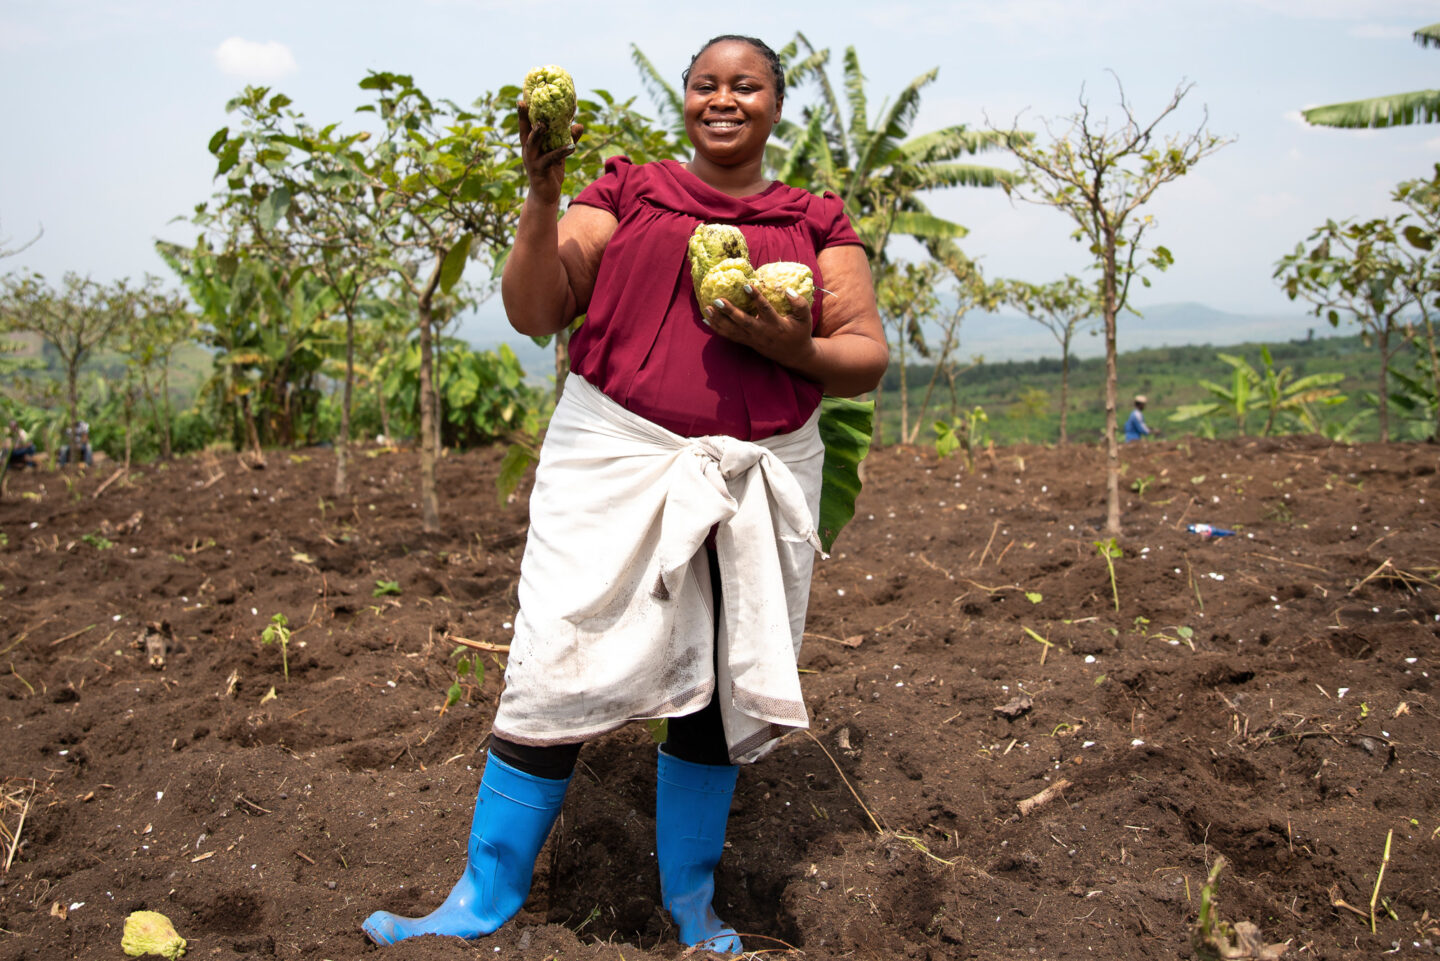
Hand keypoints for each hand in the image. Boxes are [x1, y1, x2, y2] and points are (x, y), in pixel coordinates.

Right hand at [517, 101, 581, 206]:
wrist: (546, 196)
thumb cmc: (551, 171)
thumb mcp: (559, 153)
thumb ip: (568, 138)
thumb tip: (579, 124)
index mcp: (531, 144)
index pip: (526, 125)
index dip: (523, 112)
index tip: (522, 97)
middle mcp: (528, 150)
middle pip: (524, 131)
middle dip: (523, 117)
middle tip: (524, 103)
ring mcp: (532, 160)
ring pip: (532, 143)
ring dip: (537, 133)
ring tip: (544, 124)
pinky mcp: (540, 170)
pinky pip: (551, 159)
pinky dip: (561, 152)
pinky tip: (571, 147)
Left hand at [702, 285, 817, 371]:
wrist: (794, 355)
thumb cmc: (800, 333)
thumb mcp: (805, 319)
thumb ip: (800, 304)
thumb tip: (788, 290)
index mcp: (776, 325)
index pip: (765, 309)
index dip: (756, 298)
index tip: (747, 285)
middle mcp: (762, 333)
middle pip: (743, 322)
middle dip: (730, 312)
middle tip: (718, 300)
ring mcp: (753, 339)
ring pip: (733, 331)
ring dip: (719, 320)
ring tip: (707, 308)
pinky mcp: (747, 342)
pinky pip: (730, 336)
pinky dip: (718, 329)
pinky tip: (706, 320)